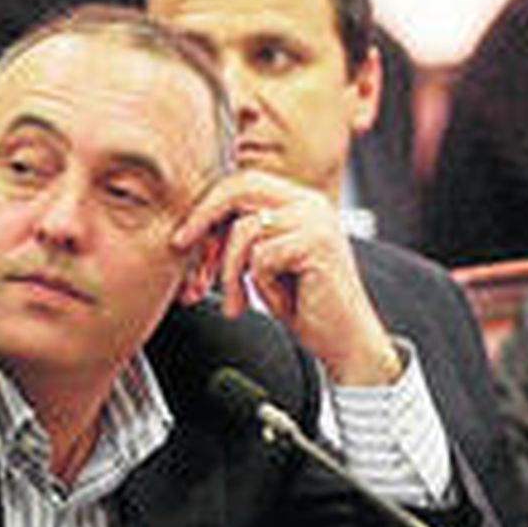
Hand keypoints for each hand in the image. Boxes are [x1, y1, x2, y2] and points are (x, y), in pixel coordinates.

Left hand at [173, 169, 399, 384]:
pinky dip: (261, 285)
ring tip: (237, 302)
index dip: (209, 209)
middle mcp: (311, 204)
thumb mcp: (266, 264)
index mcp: (301, 202)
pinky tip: (280, 302)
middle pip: (240, 188)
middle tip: (181, 245)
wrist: (346, 342)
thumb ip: (243, 237)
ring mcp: (316, 222)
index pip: (243, 184)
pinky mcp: (316, 245)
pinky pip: (261, 257)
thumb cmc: (307, 308)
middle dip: (204, 219)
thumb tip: (197, 227)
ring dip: (231, 273)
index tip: (186, 238)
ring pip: (244, 231)